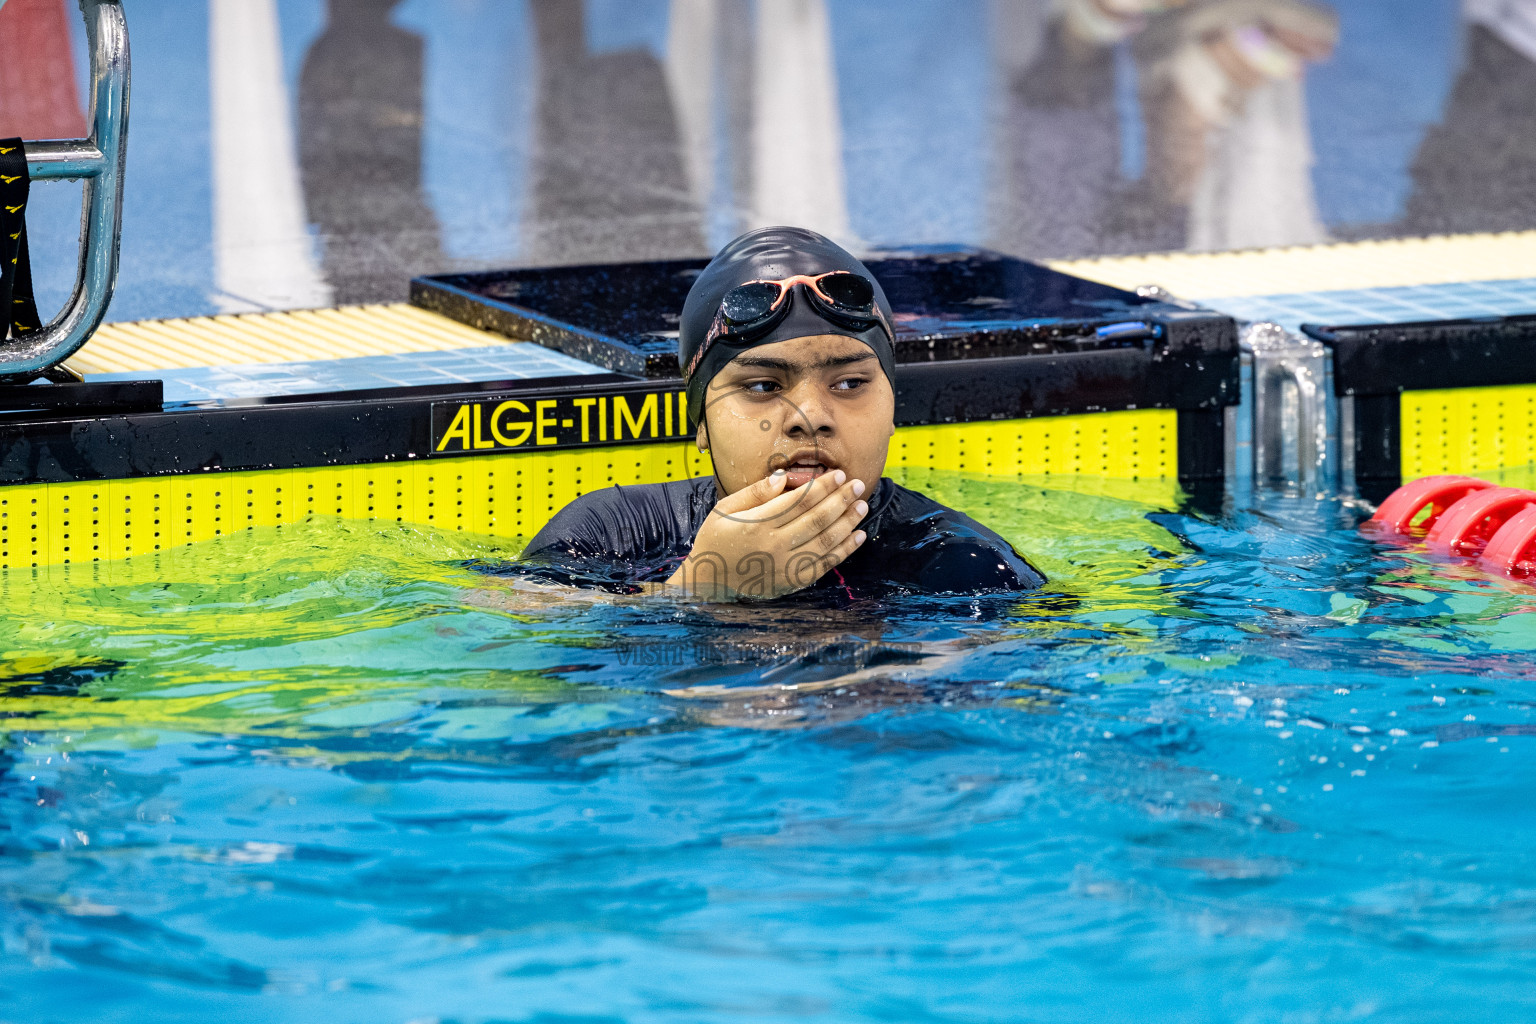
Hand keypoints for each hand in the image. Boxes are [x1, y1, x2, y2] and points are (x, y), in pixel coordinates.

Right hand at [665, 468, 868, 600]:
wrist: (708, 582)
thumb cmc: (716, 540)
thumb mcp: (725, 509)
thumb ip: (755, 492)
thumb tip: (784, 477)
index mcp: (757, 524)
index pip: (799, 501)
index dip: (822, 487)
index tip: (838, 475)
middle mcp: (774, 545)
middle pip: (816, 518)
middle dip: (841, 499)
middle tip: (858, 485)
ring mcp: (785, 566)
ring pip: (825, 541)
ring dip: (847, 522)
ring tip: (862, 506)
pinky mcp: (792, 582)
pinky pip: (824, 564)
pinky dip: (844, 550)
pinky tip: (857, 536)